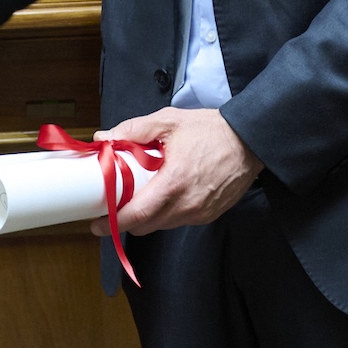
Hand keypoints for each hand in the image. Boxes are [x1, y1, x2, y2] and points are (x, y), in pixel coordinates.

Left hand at [90, 108, 262, 235]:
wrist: (249, 141)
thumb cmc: (211, 130)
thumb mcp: (170, 121)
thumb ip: (135, 130)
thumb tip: (105, 137)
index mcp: (173, 183)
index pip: (137, 215)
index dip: (114, 223)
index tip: (97, 224)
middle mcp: (187, 204)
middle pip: (146, 226)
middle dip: (127, 221)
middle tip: (114, 208)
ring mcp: (200, 213)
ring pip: (162, 225)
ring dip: (148, 217)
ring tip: (141, 198)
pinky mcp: (209, 215)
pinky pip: (180, 221)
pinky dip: (168, 213)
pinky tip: (166, 196)